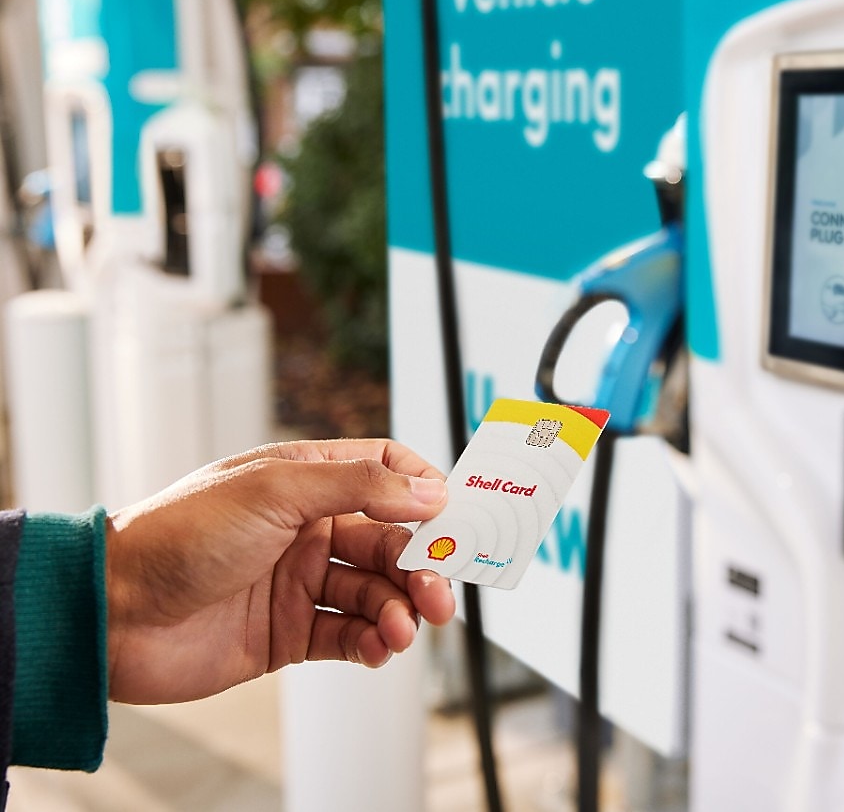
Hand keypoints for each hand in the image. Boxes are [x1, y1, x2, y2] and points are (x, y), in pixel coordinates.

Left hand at [104, 439, 455, 704]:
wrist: (113, 614)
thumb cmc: (178, 535)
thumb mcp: (275, 490)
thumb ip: (360, 487)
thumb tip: (429, 492)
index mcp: (304, 479)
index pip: (384, 470)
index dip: (423, 489)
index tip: (454, 516)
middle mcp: (307, 528)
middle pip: (391, 540)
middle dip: (421, 566)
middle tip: (439, 592)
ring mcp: (299, 581)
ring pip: (375, 591)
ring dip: (399, 609)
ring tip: (402, 628)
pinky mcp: (289, 633)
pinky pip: (349, 634)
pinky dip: (373, 642)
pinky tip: (380, 648)